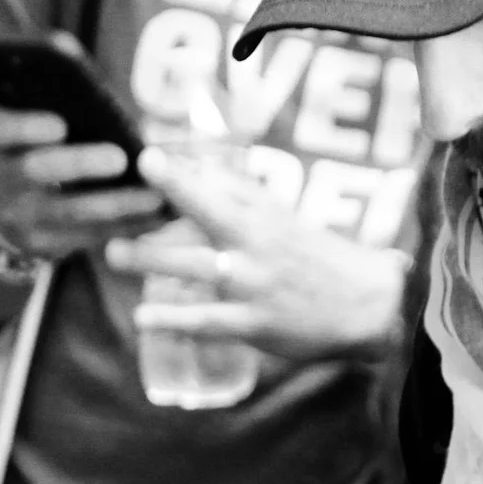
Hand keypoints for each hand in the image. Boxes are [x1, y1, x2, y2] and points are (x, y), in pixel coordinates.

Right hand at [0, 104, 166, 259]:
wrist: (6, 205)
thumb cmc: (35, 145)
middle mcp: (1, 178)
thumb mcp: (29, 121)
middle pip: (37, 170)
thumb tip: (93, 77)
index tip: (60, 125)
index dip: (26, 126)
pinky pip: (92, 236)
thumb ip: (53, 101)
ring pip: (72, 211)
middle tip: (121, 158)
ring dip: (119, 203)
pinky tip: (162, 215)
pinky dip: (130, 225)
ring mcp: (20, 216)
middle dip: (81, 163)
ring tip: (158, 194)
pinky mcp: (45, 245)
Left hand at [105, 146, 408, 361]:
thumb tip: (196, 169)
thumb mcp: (283, 220)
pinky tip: (144, 318)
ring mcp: (255, 286)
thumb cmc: (319, 259)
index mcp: (267, 218)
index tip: (147, 158)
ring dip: (151, 261)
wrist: (368, 307)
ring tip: (114, 253)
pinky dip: (173, 320)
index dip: (182, 174)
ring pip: (197, 268)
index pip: (221, 186)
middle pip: (209, 218)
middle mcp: (259, 246)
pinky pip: (207, 323)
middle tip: (122, 201)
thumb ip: (241, 196)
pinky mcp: (255, 325)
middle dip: (165, 206)